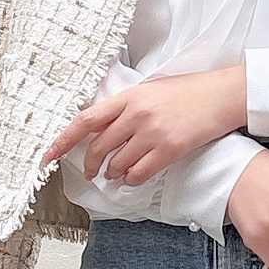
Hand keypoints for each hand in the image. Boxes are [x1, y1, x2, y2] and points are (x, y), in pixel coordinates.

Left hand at [39, 67, 246, 186]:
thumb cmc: (187, 92)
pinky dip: (131, 179)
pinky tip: (132, 177)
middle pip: (99, 147)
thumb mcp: (150, 89)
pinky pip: (139, 173)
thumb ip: (126, 105)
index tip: (47, 156)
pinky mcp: (169, 149)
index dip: (62, 140)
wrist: (220, 96)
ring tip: (116, 173)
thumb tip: (103, 124)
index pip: (85, 120)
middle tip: (91, 172)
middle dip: (91, 164)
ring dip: (113, 173)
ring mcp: (153, 133)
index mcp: (128, 96)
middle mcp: (136, 114)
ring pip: (118, 163)